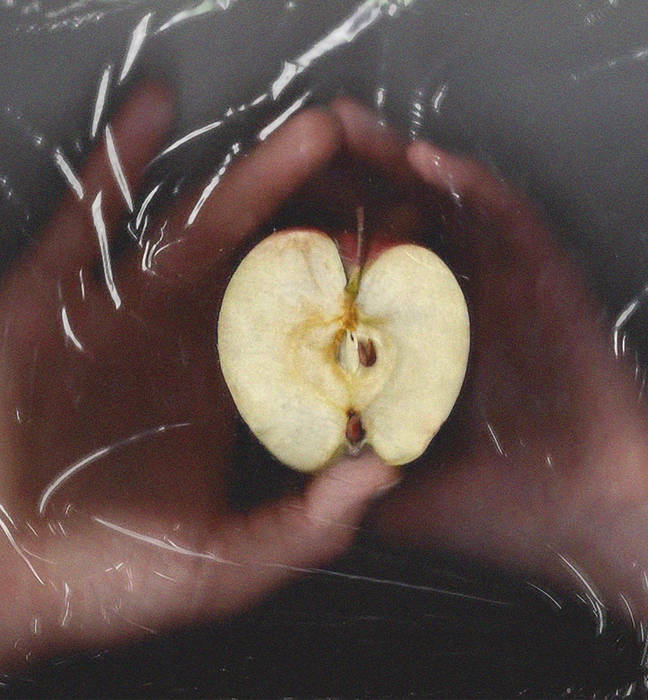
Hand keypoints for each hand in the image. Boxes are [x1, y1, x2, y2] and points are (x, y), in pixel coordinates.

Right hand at [0, 85, 397, 670]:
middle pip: (274, 261)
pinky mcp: (48, 297)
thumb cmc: (105, 576)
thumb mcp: (224, 566)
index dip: (368, 288)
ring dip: (258, 175)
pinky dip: (115, 162)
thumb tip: (388, 472)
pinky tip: (155, 109)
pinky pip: (85, 218)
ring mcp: (122, 310)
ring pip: (199, 227)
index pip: (315, 327)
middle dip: (334, 214)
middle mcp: (190, 341)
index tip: (422, 250)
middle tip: (391, 168)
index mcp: (234, 393)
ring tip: (318, 132)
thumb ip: (308, 527)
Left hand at [329, 99, 647, 647]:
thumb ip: (333, 477)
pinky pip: (506, 220)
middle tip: (296, 147)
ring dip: (392, 165)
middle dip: (340, 185)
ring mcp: (498, 286)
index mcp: (411, 342)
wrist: (590, 521)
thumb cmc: (492, 511)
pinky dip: (468, 186)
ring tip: (341, 125)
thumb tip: (275, 466)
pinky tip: (423, 161)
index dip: (305, 244)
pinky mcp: (543, 282)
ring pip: (441, 207)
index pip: (349, 277)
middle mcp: (450, 301)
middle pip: (389, 225)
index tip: (259, 222)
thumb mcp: (391, 494)